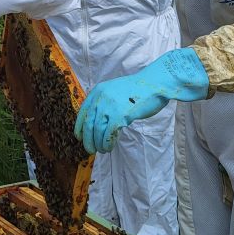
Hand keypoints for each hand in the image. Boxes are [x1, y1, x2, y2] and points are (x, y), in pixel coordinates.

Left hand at [74, 48, 209, 152]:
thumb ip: (105, 103)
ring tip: (102, 150)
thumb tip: (97, 122)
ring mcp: (110, 106)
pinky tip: (109, 147)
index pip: (83, 112)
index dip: (79, 127)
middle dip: (88, 139)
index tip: (79, 137)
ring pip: (97, 131)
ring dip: (98, 143)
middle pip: (88, 124)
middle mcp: (101, 98)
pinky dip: (107, 143)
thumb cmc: (138, 90)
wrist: (154, 84)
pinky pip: (109, 134)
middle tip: (90, 149)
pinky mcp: (120, 115)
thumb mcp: (114, 91)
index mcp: (98, 91)